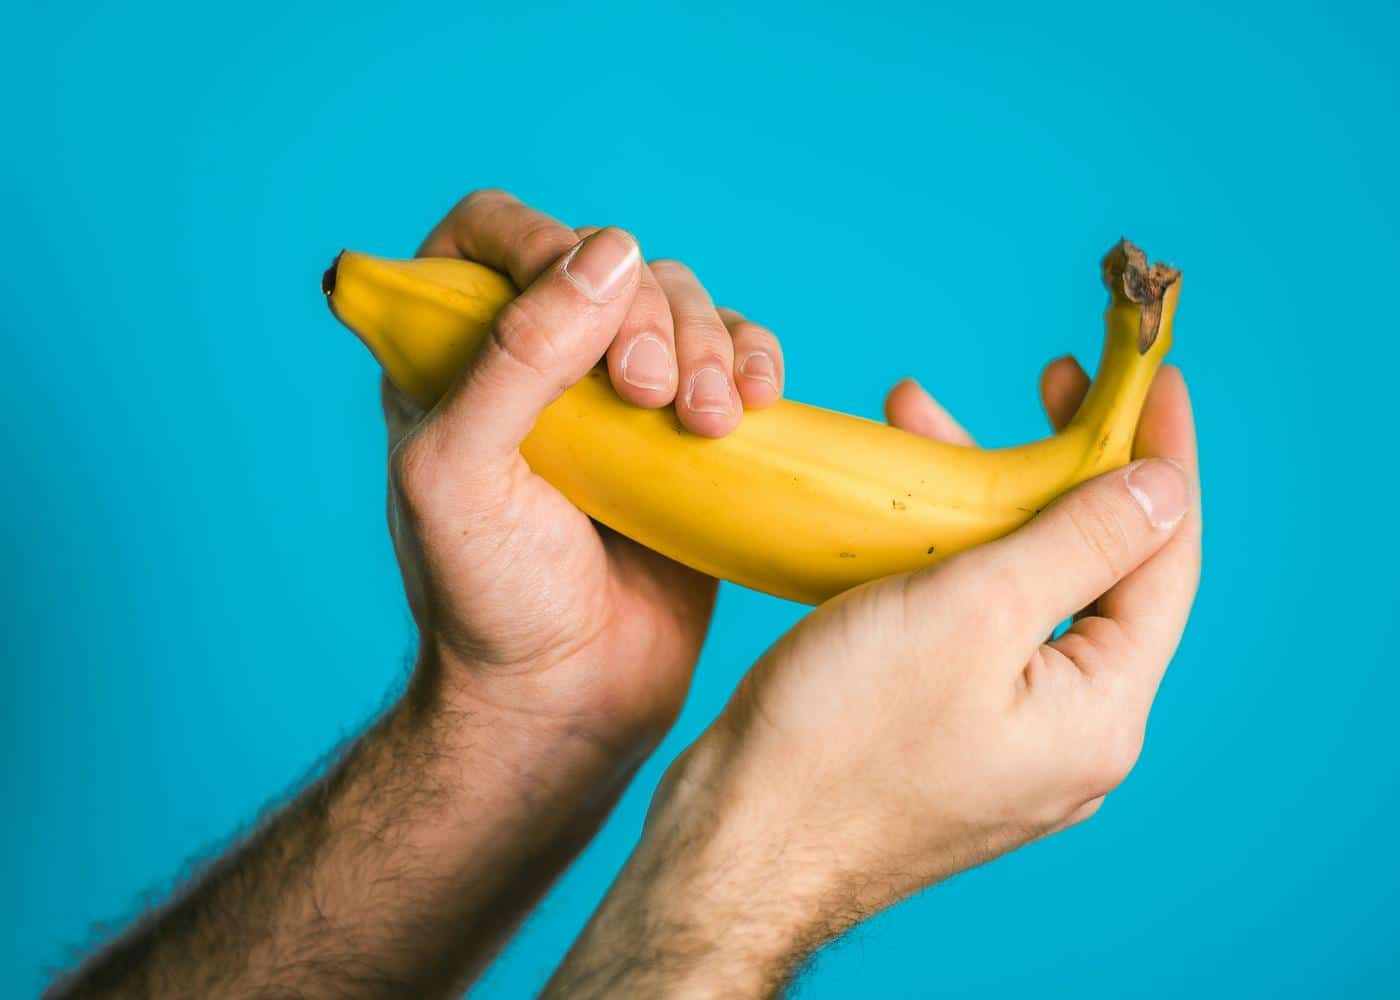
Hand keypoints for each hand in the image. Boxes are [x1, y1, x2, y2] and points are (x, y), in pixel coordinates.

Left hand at [385, 190, 789, 765]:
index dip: (539, 238)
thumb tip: (609, 252)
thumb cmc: (489, 598)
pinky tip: (756, 405)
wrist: (566, 698)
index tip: (578, 293)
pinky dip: (754, 363)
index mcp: (455, 355)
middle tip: (645, 395)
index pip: (492, 232)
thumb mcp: (460, 473)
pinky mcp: (691, 435)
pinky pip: (735, 359)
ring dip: (709, 344)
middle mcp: (539, 361)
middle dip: (643, 313)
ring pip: (682, 304)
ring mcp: (620, 397)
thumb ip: (514, 356)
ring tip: (709, 423)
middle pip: (608, 261)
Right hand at [546, 361, 1200, 996]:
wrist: (735, 843)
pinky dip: (946, 556)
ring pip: (1023, 592)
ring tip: (926, 421)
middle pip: (1096, 572)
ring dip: (985, 502)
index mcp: (1099, 712)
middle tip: (1050, 384)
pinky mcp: (944, 733)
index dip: (1162, 458)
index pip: (1163, 560)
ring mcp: (1006, 738)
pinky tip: (897, 511)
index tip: (1155, 377)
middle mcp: (1069, 733)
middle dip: (1063, 467)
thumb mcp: (972, 612)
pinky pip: (972, 625)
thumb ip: (1080, 543)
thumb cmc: (841, 734)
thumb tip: (1164, 490)